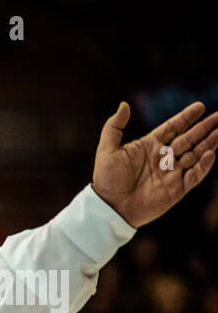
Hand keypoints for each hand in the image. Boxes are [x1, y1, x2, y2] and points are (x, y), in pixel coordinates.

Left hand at [92, 100, 217, 227]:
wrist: (109, 208)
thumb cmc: (106, 179)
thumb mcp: (107, 150)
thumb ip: (114, 127)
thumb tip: (123, 104)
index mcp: (150, 146)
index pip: (173, 127)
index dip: (186, 117)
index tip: (200, 106)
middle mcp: (163, 157)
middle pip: (189, 138)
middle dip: (204, 127)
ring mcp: (171, 173)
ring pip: (196, 154)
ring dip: (209, 142)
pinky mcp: (176, 189)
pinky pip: (195, 175)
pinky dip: (204, 165)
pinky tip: (211, 153)